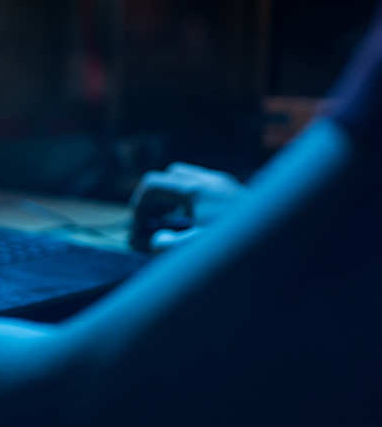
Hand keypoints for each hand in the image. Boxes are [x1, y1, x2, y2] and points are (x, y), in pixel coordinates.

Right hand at [130, 162, 247, 252]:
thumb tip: (156, 241)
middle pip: (169, 176)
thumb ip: (169, 245)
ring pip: (187, 179)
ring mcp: (225, 184)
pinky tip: (197, 224)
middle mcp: (210, 181)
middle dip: (154, 198)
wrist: (289, 237)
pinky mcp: (236, 192)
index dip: (138, 206)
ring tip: (171, 225)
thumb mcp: (199, 250)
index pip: (152, 185)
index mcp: (196, 190)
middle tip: (151, 224)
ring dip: (173, 198)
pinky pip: (204, 187)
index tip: (138, 229)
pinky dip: (191, 201)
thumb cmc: (243, 245)